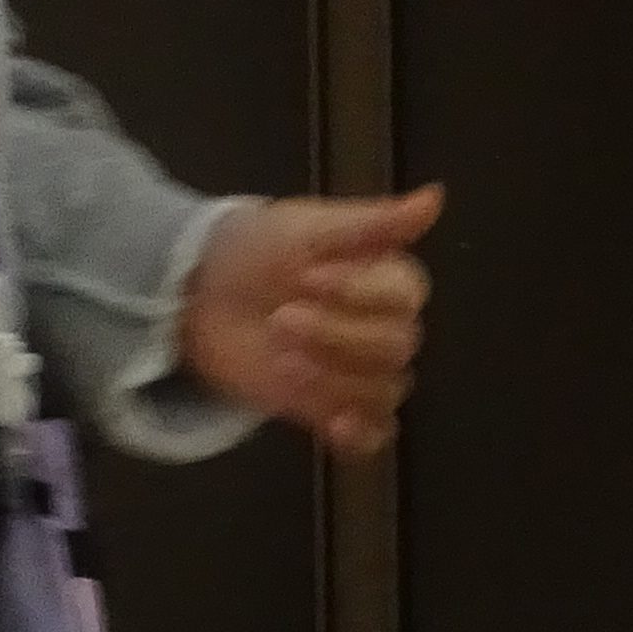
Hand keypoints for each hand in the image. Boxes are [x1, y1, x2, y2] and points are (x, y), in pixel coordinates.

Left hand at [183, 185, 440, 459]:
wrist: (196, 290)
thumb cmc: (255, 248)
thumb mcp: (305, 225)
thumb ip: (373, 221)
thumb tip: (436, 196)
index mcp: (384, 280)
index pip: (405, 297)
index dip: (359, 291)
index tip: (309, 276)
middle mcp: (381, 327)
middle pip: (396, 347)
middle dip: (336, 334)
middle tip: (280, 318)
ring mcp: (359, 372)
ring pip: (384, 390)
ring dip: (333, 377)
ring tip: (281, 358)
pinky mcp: (334, 408)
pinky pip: (375, 435)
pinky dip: (361, 434)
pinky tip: (336, 426)